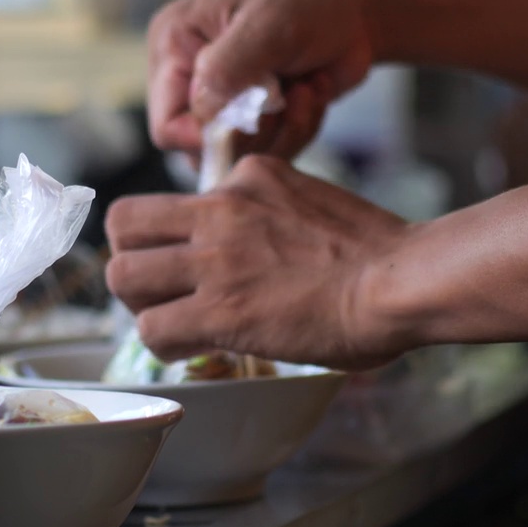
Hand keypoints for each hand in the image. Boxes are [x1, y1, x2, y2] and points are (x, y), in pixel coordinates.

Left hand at [105, 155, 413, 370]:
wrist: (403, 279)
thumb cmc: (378, 253)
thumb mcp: (309, 199)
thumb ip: (268, 210)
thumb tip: (255, 241)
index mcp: (247, 178)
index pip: (173, 197)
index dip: (165, 235)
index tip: (183, 261)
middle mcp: (220, 209)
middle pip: (125, 223)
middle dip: (133, 260)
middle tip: (160, 290)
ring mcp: (216, 259)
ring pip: (124, 275)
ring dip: (140, 304)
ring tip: (170, 321)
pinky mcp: (220, 310)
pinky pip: (153, 328)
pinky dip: (163, 344)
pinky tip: (192, 348)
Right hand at [147, 0, 384, 162]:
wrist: (358, 5)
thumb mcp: (267, 24)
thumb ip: (226, 69)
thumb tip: (204, 115)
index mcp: (173, 47)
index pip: (167, 125)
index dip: (207, 136)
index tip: (253, 115)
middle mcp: (191, 80)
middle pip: (204, 150)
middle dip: (256, 130)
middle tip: (288, 92)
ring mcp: (226, 103)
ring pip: (241, 157)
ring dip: (285, 128)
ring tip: (305, 87)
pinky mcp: (258, 120)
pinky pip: (272, 153)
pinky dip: (300, 128)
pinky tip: (312, 91)